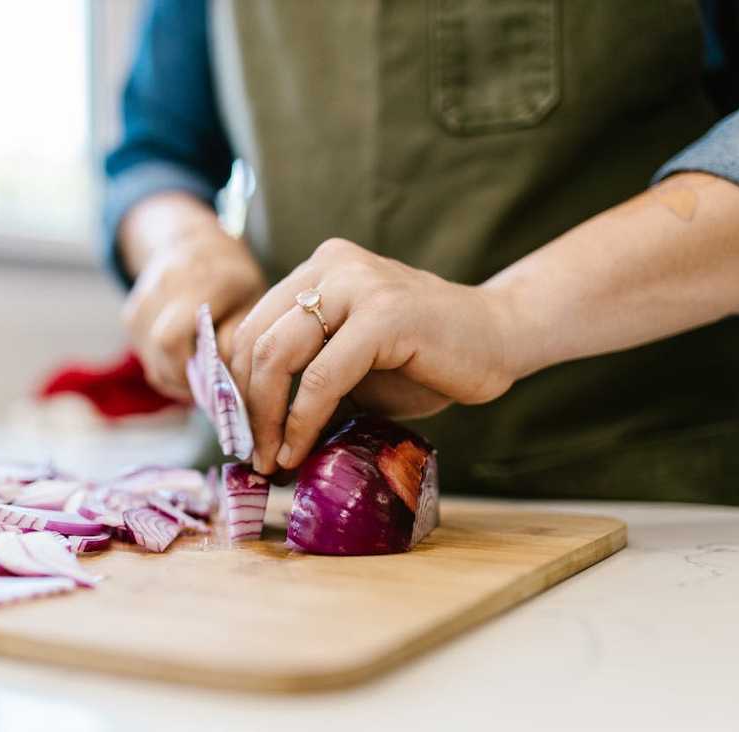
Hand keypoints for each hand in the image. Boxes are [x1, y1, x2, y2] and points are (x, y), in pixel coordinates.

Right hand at [120, 196, 265, 399]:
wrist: (192, 242)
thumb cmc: (233, 280)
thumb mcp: (252, 303)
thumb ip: (236, 340)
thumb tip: (219, 382)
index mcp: (203, 279)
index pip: (173, 338)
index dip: (190, 371)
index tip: (216, 387)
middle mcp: (166, 282)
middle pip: (159, 349)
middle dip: (184, 377)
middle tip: (209, 388)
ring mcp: (143, 296)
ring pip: (149, 357)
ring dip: (174, 375)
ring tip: (199, 375)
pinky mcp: (130, 313)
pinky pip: (143, 354)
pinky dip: (163, 367)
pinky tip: (184, 362)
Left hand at [230, 238, 519, 473]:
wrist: (502, 339)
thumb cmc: (426, 360)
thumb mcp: (351, 367)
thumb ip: (305, 381)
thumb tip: (255, 436)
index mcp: (319, 270)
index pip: (252, 327)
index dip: (237, 385)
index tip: (243, 434)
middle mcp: (332, 266)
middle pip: (256, 341)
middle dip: (247, 407)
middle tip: (254, 454)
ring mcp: (358, 285)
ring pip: (278, 355)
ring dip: (268, 417)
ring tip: (273, 459)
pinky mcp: (384, 315)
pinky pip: (322, 376)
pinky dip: (303, 420)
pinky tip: (300, 449)